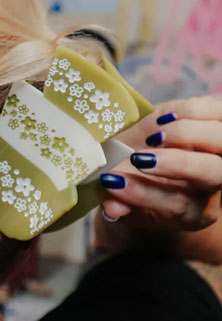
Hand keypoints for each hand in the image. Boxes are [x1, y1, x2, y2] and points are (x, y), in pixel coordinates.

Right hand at [96, 96, 221, 263]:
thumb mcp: (130, 204)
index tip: (112, 181)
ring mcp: (221, 150)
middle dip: (175, 163)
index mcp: (192, 210)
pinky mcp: (219, 121)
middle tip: (137, 158)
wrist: (162, 164)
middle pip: (213, 172)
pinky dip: (190, 112)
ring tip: (152, 138)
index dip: (142, 192)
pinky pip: (215, 110)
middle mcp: (215, 182)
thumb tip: (111, 207)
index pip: (176, 204)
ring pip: (220, 138)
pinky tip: (164, 119)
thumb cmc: (144, 185)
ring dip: (183, 134)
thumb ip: (120, 206)